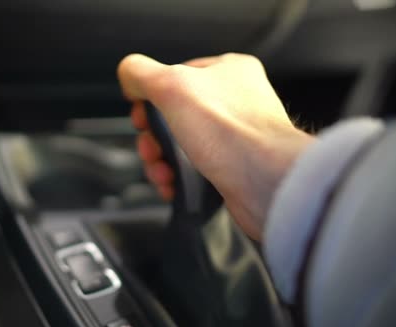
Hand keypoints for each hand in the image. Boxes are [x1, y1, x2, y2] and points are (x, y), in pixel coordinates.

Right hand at [117, 53, 314, 239]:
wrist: (266, 184)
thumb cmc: (233, 133)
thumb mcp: (172, 86)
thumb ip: (142, 73)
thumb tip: (129, 75)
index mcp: (228, 71)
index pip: (174, 76)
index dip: (150, 98)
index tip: (142, 115)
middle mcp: (234, 102)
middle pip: (172, 116)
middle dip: (153, 138)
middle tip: (151, 148)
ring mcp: (234, 137)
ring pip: (179, 147)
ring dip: (161, 162)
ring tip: (162, 172)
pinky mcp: (231, 168)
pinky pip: (193, 171)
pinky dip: (177, 180)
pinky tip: (173, 186)